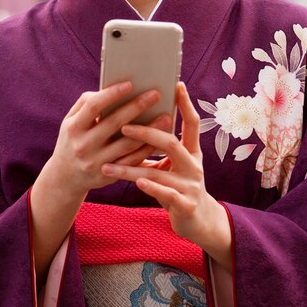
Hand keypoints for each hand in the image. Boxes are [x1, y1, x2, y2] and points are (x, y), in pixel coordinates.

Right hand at [42, 82, 166, 200]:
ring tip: (166, 117)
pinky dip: (147, 149)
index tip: (130, 84)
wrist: (65, 177)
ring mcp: (96, 162)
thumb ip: (86, 104)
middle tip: (155, 94)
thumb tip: (110, 90)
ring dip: (149, 130)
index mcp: (74, 127)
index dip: (112, 94)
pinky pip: (132, 161)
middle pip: (114, 123)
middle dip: (137, 107)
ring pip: (127, 144)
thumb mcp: (70, 122)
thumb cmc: (72, 140)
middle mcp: (84, 145)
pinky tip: (159, 138)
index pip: (93, 106)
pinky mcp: (108, 175)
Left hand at [101, 82, 232, 268]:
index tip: (176, 84)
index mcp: (192, 152)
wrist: (199, 222)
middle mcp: (194, 165)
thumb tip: (135, 121)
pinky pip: (166, 193)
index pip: (192, 123)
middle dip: (147, 133)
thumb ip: (160, 148)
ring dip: (131, 168)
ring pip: (160, 171)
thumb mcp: (174, 166)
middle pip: (172, 143)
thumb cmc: (179, 187)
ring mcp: (191, 186)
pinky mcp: (186, 205)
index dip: (185, 103)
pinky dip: (150, 187)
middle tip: (124, 127)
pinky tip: (136, 182)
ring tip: (107, 166)